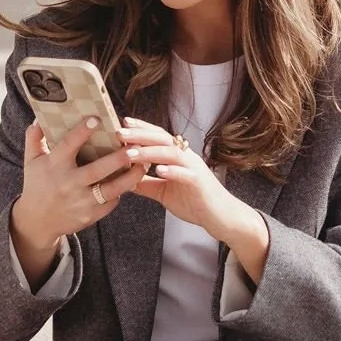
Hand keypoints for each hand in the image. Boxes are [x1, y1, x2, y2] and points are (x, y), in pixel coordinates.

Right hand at [10, 117, 144, 284]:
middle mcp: (68, 184)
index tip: (96, 118)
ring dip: (130, 177)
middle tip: (135, 145)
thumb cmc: (37, 184)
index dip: (82, 131)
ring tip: (144, 163)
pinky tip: (132, 180)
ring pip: (111, 189)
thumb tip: (39, 116)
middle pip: (97, 170)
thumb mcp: (31, 160)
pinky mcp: (90, 215)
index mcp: (54, 166)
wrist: (37, 221)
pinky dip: (122, 191)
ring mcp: (80, 201)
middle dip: (118, 158)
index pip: (68, 145)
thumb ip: (34, 137)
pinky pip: (111, 202)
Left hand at [119, 118, 269, 284]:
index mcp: (178, 158)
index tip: (123, 123)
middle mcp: (187, 158)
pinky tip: (158, 170)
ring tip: (130, 152)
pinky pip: (186, 174)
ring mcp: (194, 169)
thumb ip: (147, 184)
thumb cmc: (195, 202)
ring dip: (150, 152)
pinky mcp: (200, 183)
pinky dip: (173, 171)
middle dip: (140, 135)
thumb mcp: (164, 192)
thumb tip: (125, 180)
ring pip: (171, 154)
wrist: (221, 217)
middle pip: (162, 140)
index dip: (142, 129)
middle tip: (119, 132)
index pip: (158, 137)